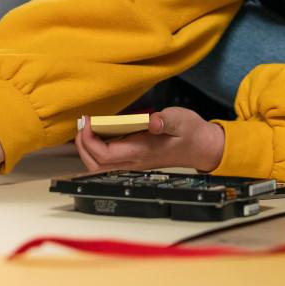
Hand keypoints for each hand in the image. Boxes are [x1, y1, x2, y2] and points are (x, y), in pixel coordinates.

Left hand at [73, 107, 225, 173]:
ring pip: (100, 165)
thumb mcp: (181, 120)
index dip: (89, 140)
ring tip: (87, 127)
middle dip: (82, 146)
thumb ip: (166, 121)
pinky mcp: (134, 158)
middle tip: (82, 125)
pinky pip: (108, 160)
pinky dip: (96, 148)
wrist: (203, 148)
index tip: (87, 121)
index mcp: (142, 152)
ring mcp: (133, 162)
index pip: (105, 154)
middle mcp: (134, 161)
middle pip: (96, 164)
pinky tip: (99, 131)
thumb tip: (153, 121)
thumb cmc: (191, 133)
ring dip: (87, 149)